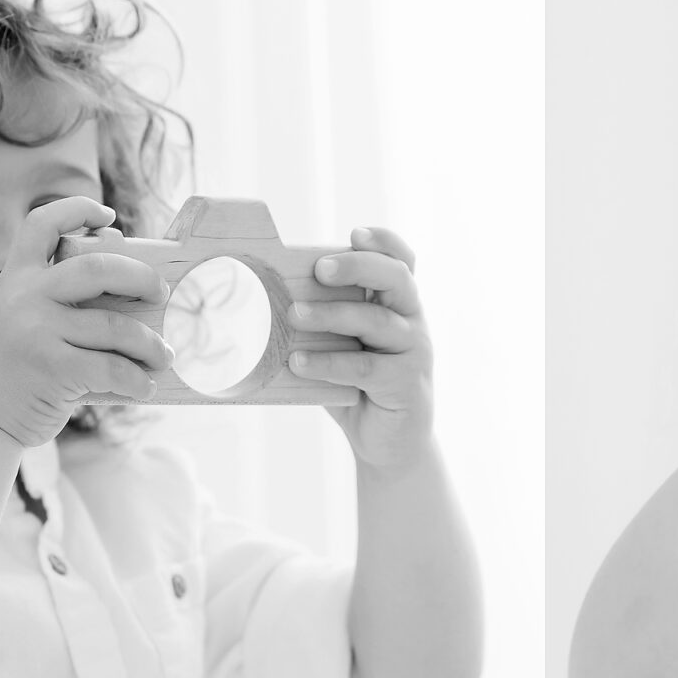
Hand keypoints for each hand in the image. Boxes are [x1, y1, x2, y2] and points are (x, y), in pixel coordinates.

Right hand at [0, 197, 174, 448]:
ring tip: (164, 356)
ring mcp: (36, 332)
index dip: (77, 209)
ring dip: (151, 343)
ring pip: (116, 327)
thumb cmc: (7, 370)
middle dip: (142, 278)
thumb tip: (120, 275)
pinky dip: (137, 378)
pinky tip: (144, 386)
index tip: (108, 215)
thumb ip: (51, 298)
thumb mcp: (15, 320)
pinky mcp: (52, 369)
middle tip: (162, 293)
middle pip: (99, 267)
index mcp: (16, 279)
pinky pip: (112, 367)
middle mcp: (24, 297)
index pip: (43, 225)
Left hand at [285, 227, 434, 468]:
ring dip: (332, 315)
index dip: (384, 242)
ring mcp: (414, 352)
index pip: (402, 261)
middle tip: (319, 270)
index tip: (354, 233)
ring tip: (293, 314)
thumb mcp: (342, 347)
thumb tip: (263, 300)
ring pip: (379, 322)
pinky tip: (298, 362)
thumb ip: (322, 324)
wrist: (389, 445)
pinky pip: (366, 367)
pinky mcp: (406, 385)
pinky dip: (329, 362)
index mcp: (398, 304)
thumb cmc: (358, 388)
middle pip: (397, 278)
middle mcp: (413, 321)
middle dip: (357, 267)